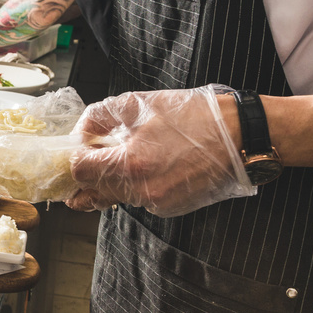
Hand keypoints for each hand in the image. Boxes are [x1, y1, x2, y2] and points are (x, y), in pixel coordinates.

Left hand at [65, 85, 254, 217]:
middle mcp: (141, 191)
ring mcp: (156, 203)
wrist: (239, 135)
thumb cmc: (192, 115)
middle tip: (89, 156)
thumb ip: (98, 117)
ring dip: (107, 180)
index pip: (79, 172)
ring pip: (113, 198)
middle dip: (85, 174)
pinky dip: (131, 185)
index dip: (74, 157)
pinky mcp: (169, 208)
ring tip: (118, 156)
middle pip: (91, 193)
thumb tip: (80, 133)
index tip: (79, 146)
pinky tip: (144, 165)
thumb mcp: (137, 104)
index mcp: (131, 164)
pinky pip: (136, 199)